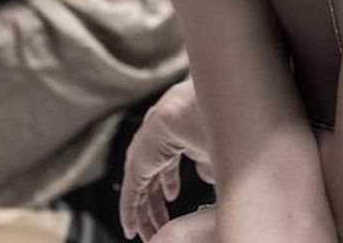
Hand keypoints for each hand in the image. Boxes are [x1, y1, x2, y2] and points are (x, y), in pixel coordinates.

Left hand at [119, 78, 213, 240]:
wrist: (191, 112)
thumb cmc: (208, 122)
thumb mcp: (213, 149)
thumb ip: (208, 165)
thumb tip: (207, 177)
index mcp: (174, 136)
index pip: (167, 164)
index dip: (170, 183)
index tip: (172, 198)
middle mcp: (155, 144)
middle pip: (152, 181)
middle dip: (157, 206)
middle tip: (161, 226)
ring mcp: (143, 154)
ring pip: (141, 191)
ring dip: (146, 215)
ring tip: (149, 235)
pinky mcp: (135, 167)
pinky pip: (130, 195)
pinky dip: (130, 214)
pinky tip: (131, 229)